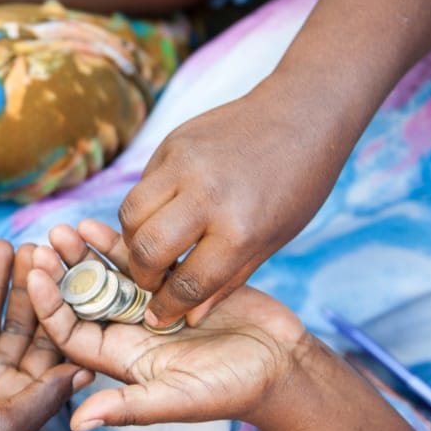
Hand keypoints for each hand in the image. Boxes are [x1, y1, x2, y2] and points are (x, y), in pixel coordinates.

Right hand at [0, 241, 92, 430]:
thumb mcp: (5, 427)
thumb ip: (43, 396)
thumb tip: (86, 370)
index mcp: (19, 402)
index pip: (46, 349)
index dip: (58, 312)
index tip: (68, 276)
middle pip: (16, 327)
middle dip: (26, 288)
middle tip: (36, 247)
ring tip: (3, 245)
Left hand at [28, 221, 310, 430]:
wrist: (282, 364)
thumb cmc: (233, 389)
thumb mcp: (178, 399)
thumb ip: (129, 407)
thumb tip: (75, 424)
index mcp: (122, 360)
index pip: (72, 334)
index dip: (50, 305)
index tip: (34, 275)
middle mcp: (129, 332)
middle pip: (83, 300)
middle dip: (61, 273)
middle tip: (42, 243)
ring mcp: (150, 306)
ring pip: (108, 277)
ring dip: (85, 254)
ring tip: (65, 228)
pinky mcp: (175, 284)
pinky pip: (140, 261)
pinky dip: (119, 244)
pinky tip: (99, 224)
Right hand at [118, 84, 344, 325]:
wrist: (301, 112)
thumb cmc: (296, 184)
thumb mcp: (272, 240)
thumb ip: (226, 280)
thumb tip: (187, 317)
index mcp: (239, 228)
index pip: (187, 282)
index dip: (168, 307)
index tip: (158, 316)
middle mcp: (206, 195)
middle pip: (147, 249)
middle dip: (142, 275)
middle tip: (152, 281)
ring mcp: (184, 164)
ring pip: (130, 215)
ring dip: (134, 240)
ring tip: (153, 248)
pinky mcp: (171, 143)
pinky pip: (142, 186)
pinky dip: (146, 207)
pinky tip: (167, 213)